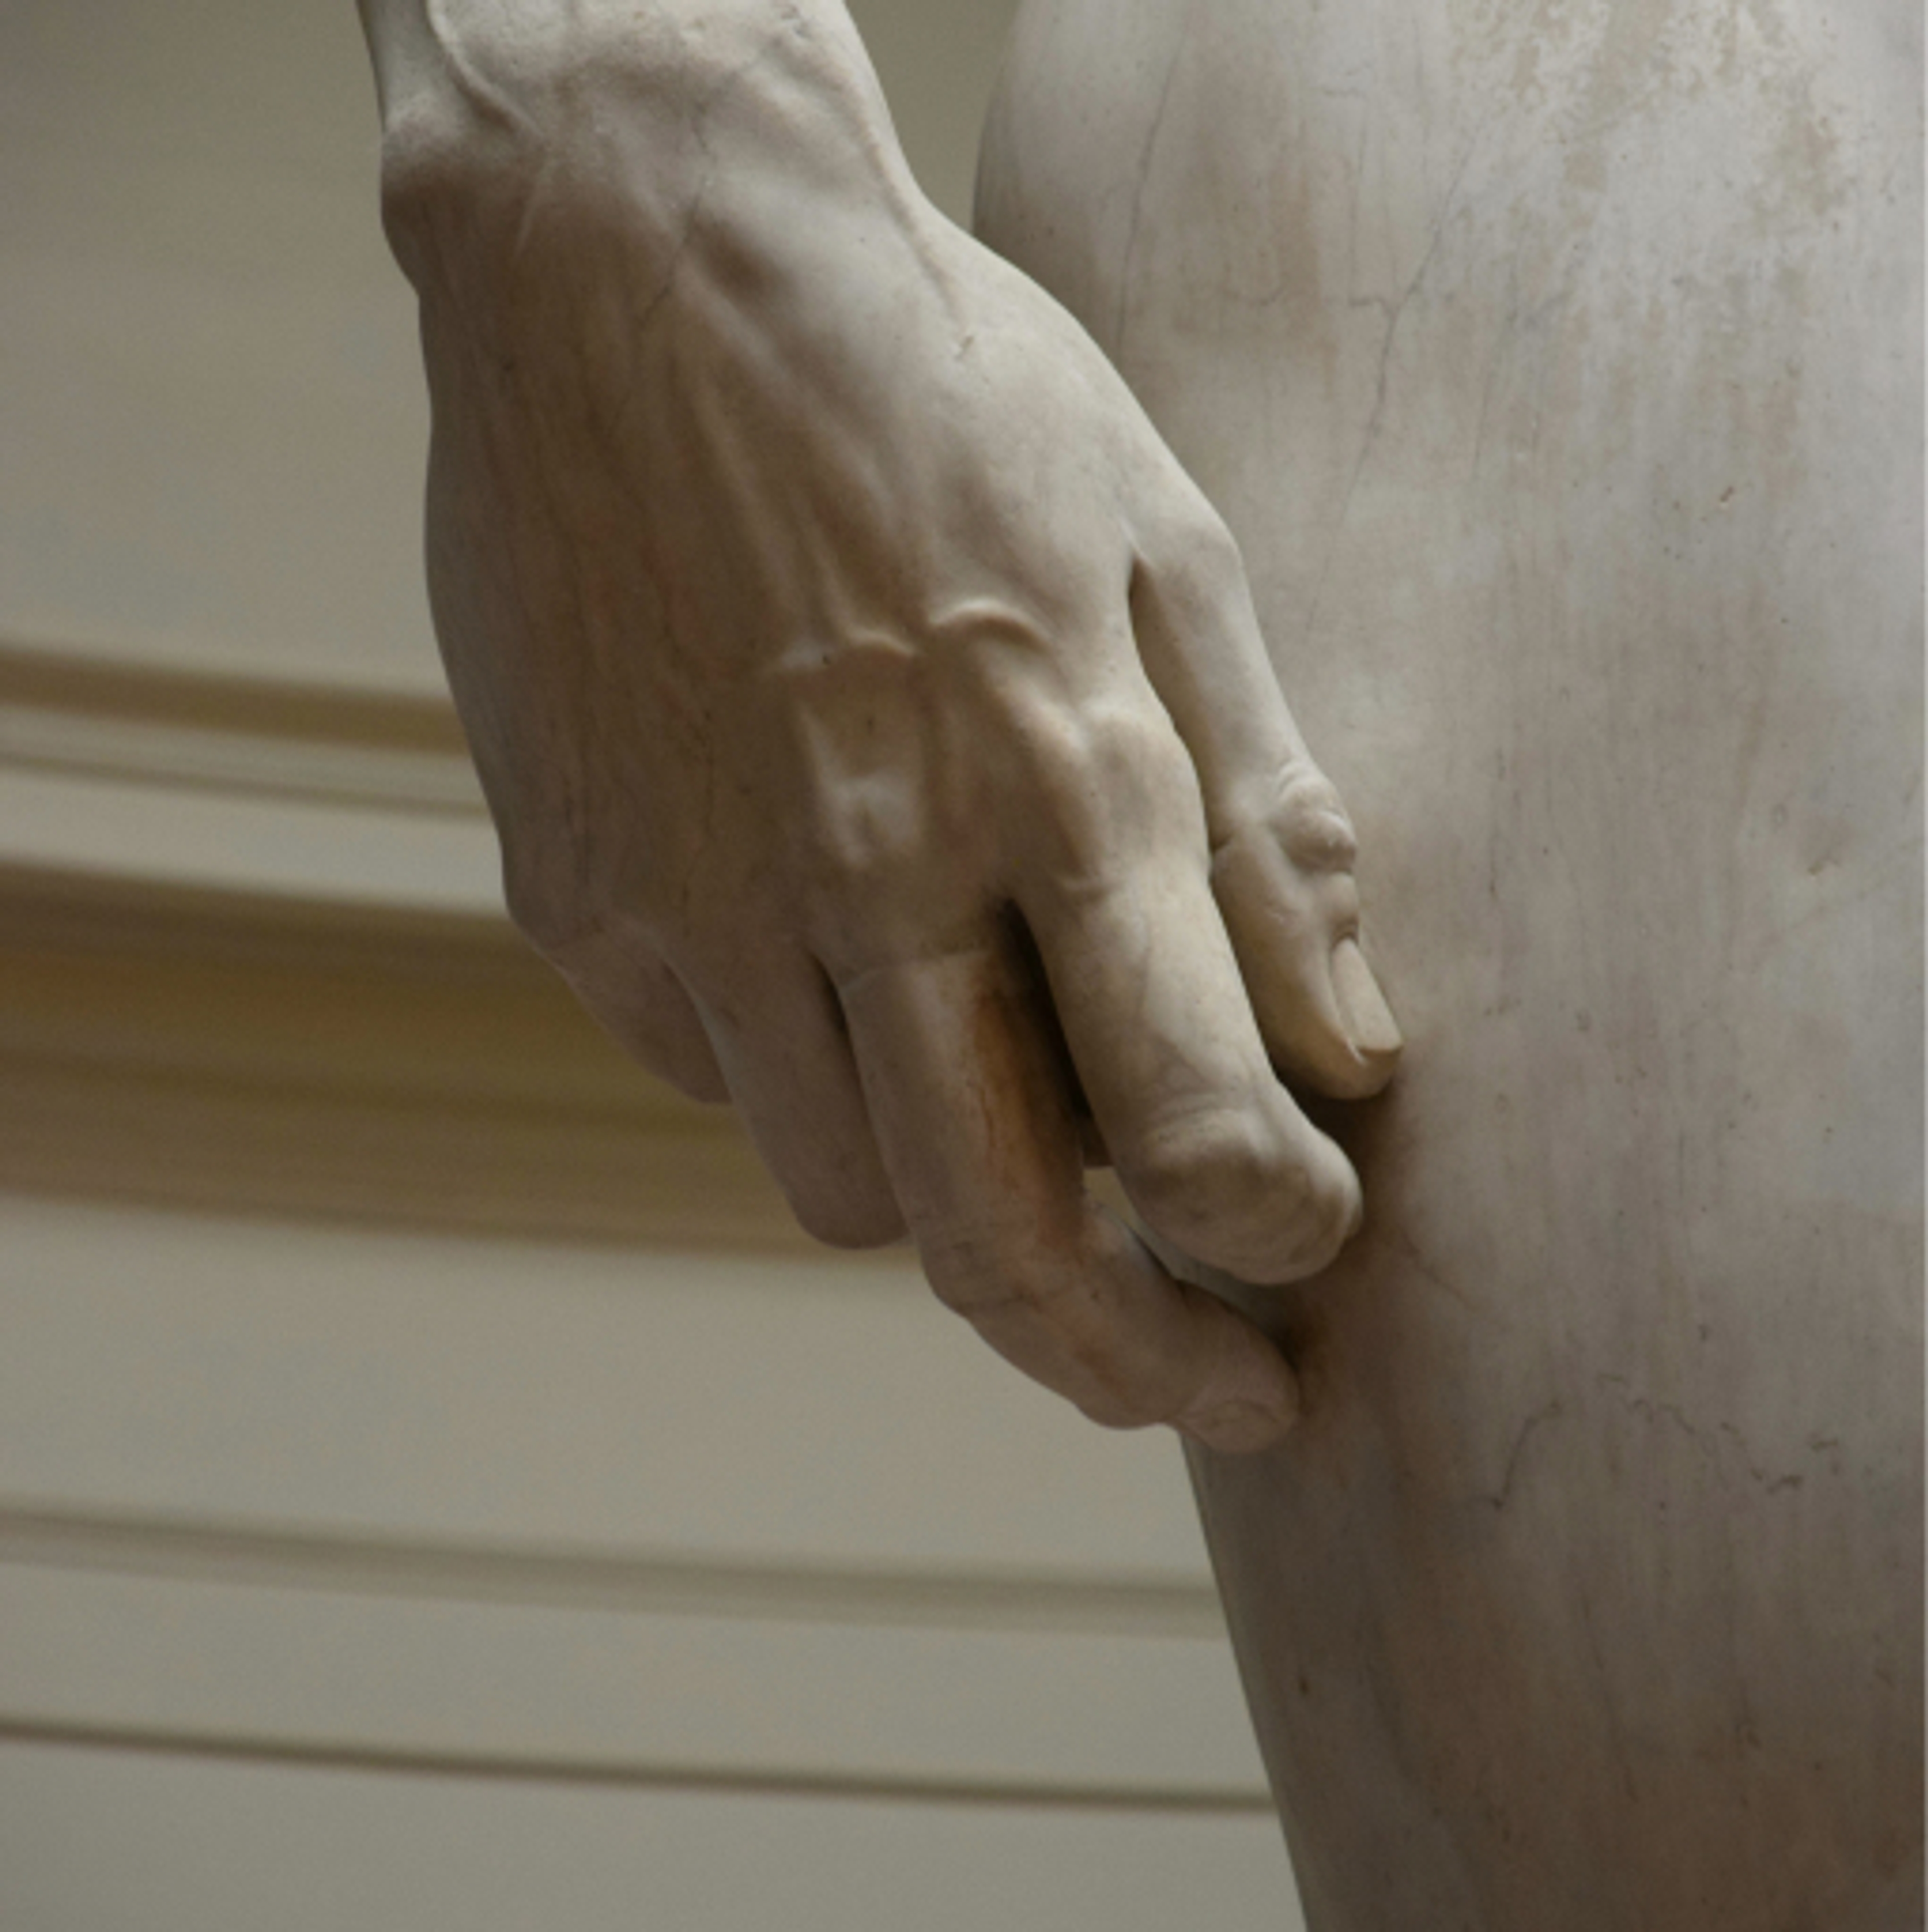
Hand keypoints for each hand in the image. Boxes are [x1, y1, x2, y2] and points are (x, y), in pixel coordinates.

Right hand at [376, 0, 1399, 1451]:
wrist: (635, 257)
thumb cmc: (938, 385)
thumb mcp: (1165, 542)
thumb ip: (1268, 812)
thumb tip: (1352, 1050)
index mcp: (1051, 768)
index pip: (1193, 1117)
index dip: (1278, 1234)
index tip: (1307, 1247)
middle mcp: (868, 861)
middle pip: (997, 1240)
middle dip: (1128, 1362)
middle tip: (1214, 1397)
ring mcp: (694, 890)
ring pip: (843, 1190)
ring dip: (948, 1200)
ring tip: (1005, 1114)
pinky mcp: (574, 886)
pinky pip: (710, 1069)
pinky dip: (799, 1067)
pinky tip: (830, 959)